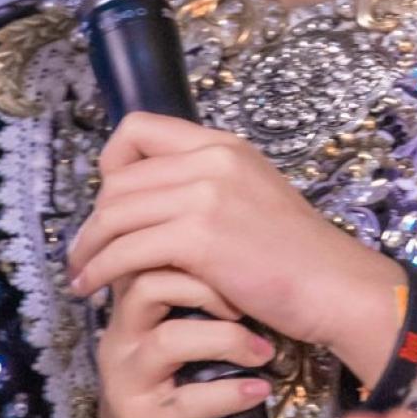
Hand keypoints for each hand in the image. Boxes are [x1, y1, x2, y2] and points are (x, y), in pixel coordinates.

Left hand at [68, 113, 404, 385]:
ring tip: (81, 275)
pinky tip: (94, 289)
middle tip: (88, 252)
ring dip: (89, 249)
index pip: (137, 129)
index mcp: (222, 145)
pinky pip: (126, 250)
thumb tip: (149, 204)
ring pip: (114, 214)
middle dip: (94, 219)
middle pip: (118, 179)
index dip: (111, 165)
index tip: (109, 203)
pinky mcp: (199, 237)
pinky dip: (101, 271)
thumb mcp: (251, 197)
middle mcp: (211, 159)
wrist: (335, 286)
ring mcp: (205, 195)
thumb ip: (206, 188)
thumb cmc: (297, 256)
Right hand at [74, 265, 273, 417]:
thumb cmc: (168, 410)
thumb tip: (261, 273)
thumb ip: (202, 313)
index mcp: (130, 316)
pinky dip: (229, 394)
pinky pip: (185, 401)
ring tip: (264, 354)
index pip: (147, 255)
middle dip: (210, 285)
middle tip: (253, 305)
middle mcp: (120, 341)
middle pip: (149, 282)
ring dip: (226, 339)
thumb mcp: (183, 354)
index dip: (195, 249)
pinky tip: (258, 393)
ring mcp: (126, 384)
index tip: (243, 263)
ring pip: (169, 338)